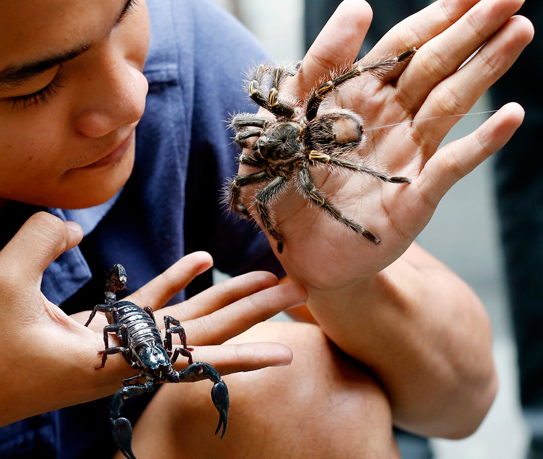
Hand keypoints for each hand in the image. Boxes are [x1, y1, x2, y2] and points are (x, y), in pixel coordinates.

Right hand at [0, 213, 303, 433]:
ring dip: (225, 301)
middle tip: (299, 292)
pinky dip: (177, 284)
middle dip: (252, 315)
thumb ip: (40, 241)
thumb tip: (73, 223)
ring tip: (266, 279)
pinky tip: (202, 262)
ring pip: (186, 323)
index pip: (191, 358)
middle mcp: (128, 359)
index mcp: (113, 361)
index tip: (287, 350)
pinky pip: (152, 308)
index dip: (240, 354)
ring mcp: (119, 348)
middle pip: (205, 335)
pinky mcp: (105, 337)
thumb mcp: (0, 286)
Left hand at [238, 0, 532, 290]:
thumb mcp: (284, 120)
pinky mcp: (414, 199)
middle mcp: (390, 121)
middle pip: (436, 65)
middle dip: (472, 28)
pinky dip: (481, 142)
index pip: (403, 47)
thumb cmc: (286, 186)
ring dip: (484, 68)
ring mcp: (407, 157)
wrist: (295, 251)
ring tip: (517, 31)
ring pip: (450, 103)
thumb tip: (359, 5)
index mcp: (357, 98)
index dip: (435, 15)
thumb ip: (317, 65)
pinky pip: (451, 166)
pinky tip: (511, 115)